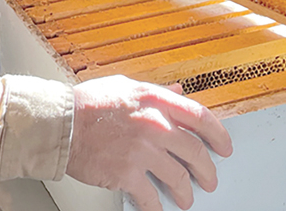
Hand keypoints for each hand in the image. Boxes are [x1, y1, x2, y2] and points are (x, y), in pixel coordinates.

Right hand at [66, 76, 232, 210]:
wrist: (61, 123)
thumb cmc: (87, 104)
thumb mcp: (125, 86)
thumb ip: (155, 92)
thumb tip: (178, 92)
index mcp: (155, 99)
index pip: (200, 117)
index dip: (219, 134)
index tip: (224, 146)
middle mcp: (154, 124)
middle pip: (195, 152)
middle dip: (207, 170)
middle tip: (209, 179)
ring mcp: (142, 150)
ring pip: (179, 178)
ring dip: (186, 192)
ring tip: (186, 198)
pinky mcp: (127, 173)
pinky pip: (151, 196)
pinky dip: (157, 205)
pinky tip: (157, 207)